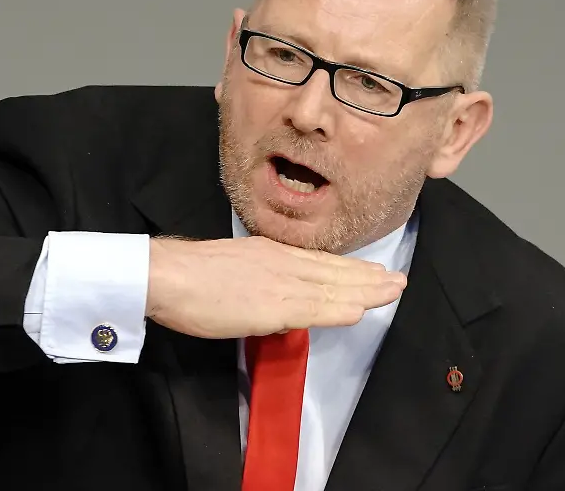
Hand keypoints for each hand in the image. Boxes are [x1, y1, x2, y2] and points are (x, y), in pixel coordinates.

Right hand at [145, 236, 405, 338]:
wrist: (167, 274)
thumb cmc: (188, 274)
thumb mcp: (234, 264)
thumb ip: (258, 275)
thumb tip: (271, 293)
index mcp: (270, 253)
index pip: (319, 262)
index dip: (350, 268)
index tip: (373, 271)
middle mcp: (281, 263)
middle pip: (333, 271)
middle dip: (368, 277)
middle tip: (397, 280)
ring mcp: (278, 283)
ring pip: (331, 287)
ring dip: (365, 290)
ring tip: (392, 292)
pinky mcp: (271, 305)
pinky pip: (313, 307)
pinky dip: (338, 308)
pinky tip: (359, 311)